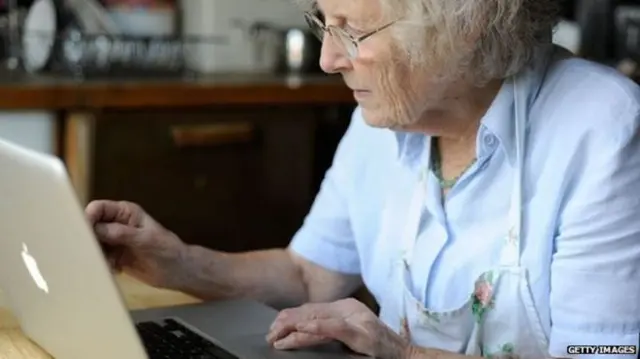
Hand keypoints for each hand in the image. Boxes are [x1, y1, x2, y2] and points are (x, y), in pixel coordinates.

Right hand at [85, 200, 186, 288]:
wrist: (178, 271)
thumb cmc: (166, 250)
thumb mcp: (145, 240)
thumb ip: (121, 233)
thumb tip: (95, 229)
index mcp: (125, 212)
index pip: (98, 208)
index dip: (87, 218)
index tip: (83, 235)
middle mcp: (116, 224)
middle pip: (90, 226)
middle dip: (88, 240)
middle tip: (92, 254)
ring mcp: (114, 241)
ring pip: (92, 244)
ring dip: (95, 255)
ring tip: (107, 265)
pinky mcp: (114, 256)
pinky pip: (98, 258)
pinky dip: (101, 264)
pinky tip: (114, 271)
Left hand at [266, 298, 409, 358]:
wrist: (405, 356)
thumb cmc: (377, 350)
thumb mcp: (348, 337)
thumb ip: (329, 330)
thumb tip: (302, 330)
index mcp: (344, 308)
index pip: (310, 309)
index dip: (289, 317)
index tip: (272, 328)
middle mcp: (349, 309)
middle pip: (310, 312)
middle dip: (287, 324)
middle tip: (270, 335)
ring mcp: (356, 319)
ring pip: (318, 319)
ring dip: (295, 328)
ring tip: (278, 334)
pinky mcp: (362, 332)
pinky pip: (335, 328)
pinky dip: (317, 327)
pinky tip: (303, 328)